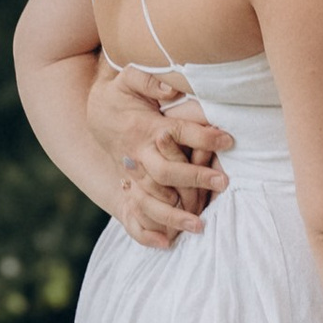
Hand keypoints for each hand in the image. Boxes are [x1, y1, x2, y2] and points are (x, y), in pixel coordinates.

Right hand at [91, 64, 231, 249]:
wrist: (94, 116)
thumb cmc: (119, 95)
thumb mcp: (128, 79)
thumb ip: (147, 81)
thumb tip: (171, 90)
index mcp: (145, 128)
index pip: (177, 133)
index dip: (202, 136)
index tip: (228, 139)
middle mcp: (139, 155)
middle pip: (166, 172)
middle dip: (195, 178)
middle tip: (224, 182)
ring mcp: (132, 175)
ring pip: (152, 199)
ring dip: (175, 214)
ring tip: (201, 225)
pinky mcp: (128, 188)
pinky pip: (132, 215)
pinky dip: (146, 232)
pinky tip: (165, 244)